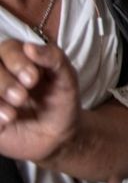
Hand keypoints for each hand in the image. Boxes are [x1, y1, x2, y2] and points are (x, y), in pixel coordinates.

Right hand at [0, 40, 79, 161]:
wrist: (56, 135)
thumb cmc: (60, 102)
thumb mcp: (67, 79)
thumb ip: (54, 59)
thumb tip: (30, 47)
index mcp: (22, 58)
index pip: (8, 47)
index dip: (17, 61)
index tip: (32, 79)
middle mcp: (3, 71)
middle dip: (4, 82)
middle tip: (21, 97)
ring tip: (13, 115)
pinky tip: (5, 124)